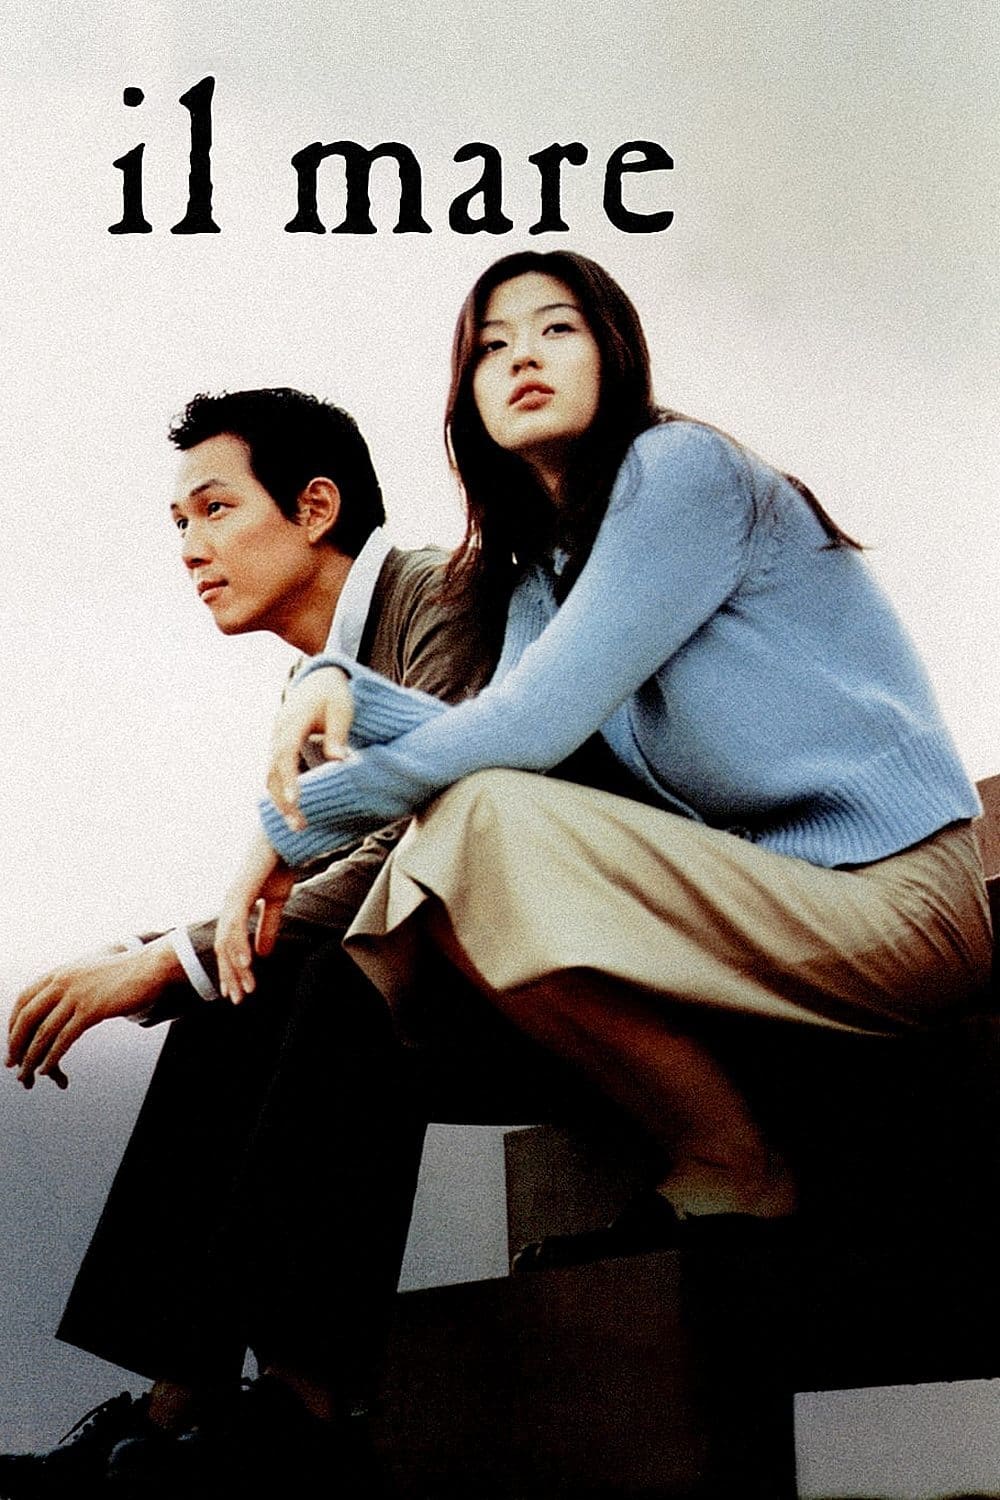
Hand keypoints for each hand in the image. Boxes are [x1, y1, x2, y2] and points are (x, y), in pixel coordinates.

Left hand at [6, 939, 181, 1089]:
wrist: (150, 967)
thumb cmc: (124, 972)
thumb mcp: (89, 973)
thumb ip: (71, 985)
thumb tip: (57, 1006)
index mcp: (59, 973)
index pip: (22, 1000)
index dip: (12, 1024)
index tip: (12, 1042)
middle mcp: (62, 982)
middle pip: (26, 1017)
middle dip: (15, 1044)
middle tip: (11, 1064)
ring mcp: (77, 996)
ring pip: (43, 1033)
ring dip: (31, 1058)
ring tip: (26, 1076)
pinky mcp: (92, 1010)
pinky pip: (64, 1039)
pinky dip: (51, 1057)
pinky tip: (46, 1069)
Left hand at [214, 830, 296, 1001]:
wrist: (284, 837)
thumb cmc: (279, 863)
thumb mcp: (275, 902)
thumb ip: (268, 926)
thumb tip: (263, 954)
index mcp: (236, 907)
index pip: (229, 945)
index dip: (232, 969)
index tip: (236, 991)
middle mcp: (229, 905)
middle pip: (224, 948)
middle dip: (231, 975)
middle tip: (238, 999)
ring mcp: (232, 899)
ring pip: (229, 941)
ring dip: (238, 967)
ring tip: (246, 989)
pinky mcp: (240, 892)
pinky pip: (237, 925)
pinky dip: (241, 945)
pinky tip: (248, 963)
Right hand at [266, 667, 353, 829]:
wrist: (320, 677)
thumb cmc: (334, 693)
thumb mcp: (342, 710)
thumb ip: (337, 735)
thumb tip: (339, 761)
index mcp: (292, 721)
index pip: (285, 754)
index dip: (288, 779)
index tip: (296, 801)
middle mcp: (278, 732)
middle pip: (272, 771)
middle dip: (283, 801)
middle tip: (299, 827)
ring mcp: (276, 740)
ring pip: (270, 775)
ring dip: (280, 801)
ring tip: (298, 826)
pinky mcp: (279, 746)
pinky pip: (274, 772)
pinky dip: (280, 791)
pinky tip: (293, 810)